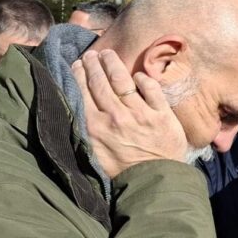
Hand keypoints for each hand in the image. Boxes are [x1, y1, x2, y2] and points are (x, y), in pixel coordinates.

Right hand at [73, 49, 189, 178]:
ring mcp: (140, 113)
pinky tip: (138, 75)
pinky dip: (143, 79)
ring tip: (108, 54)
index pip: (84, 92)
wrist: (153, 182)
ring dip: (113, 64)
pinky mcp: (161, 114)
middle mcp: (116, 116)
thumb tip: (75, 112)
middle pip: (101, 82)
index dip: (79, 74)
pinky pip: (151, 89)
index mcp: (96, 126)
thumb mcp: (93, 154)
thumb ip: (85, 133)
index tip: (77, 63)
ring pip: (123, 80)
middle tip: (91, 54)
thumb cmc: (120, 172)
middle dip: (94, 65)